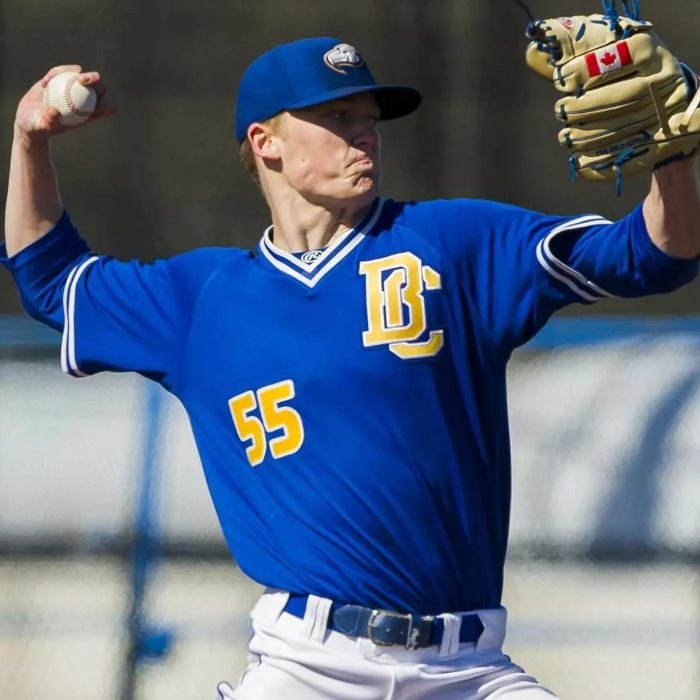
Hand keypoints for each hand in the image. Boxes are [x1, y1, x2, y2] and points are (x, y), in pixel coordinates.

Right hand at [14, 65, 115, 143]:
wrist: (28, 119)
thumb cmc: (37, 127)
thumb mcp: (39, 126)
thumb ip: (47, 121)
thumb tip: (54, 112)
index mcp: (89, 114)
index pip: (108, 107)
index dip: (107, 103)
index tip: (95, 101)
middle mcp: (85, 100)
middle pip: (100, 88)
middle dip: (97, 81)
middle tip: (82, 79)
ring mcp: (74, 88)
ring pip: (83, 75)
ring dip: (74, 72)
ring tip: (59, 77)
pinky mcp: (62, 79)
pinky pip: (64, 71)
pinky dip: (56, 72)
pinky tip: (44, 82)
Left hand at [524, 13, 699, 187]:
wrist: (654, 103)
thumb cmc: (615, 74)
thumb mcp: (596, 57)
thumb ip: (569, 54)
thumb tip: (533, 54)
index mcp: (650, 52)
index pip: (624, 55)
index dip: (589, 69)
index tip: (561, 80)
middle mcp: (665, 81)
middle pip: (626, 96)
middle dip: (586, 108)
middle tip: (560, 111)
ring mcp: (666, 115)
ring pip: (627, 127)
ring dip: (589, 137)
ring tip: (565, 138)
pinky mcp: (663, 145)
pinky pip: (632, 157)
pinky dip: (601, 164)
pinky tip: (579, 164)